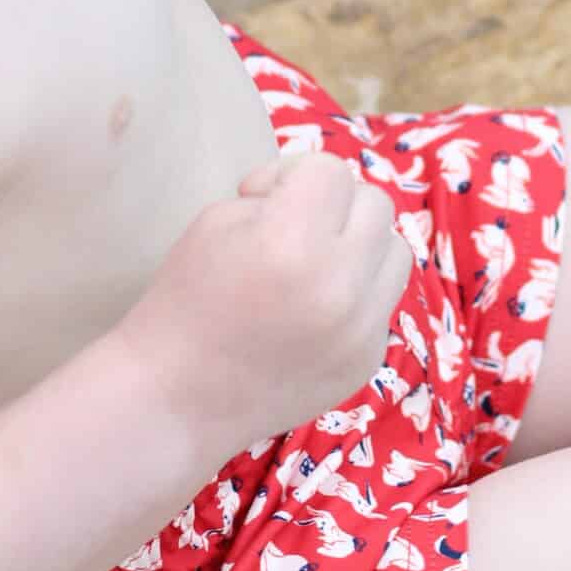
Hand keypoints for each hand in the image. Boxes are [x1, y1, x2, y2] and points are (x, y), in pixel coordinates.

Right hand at [129, 152, 411, 446]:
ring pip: (395, 251)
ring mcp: (362, 330)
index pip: (330, 170)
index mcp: (292, 243)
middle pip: (374, 204)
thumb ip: (277, 194)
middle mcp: (340, 286)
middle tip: (291, 228)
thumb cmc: (184, 302)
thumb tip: (320, 197)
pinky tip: (315, 311)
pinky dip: (357, 294)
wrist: (176, 399)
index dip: (291, 174)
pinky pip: (383, 301)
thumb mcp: (215, 220)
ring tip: (316, 264)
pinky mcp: (368, 360)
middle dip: (333, 204)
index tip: (259, 200)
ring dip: (360, 245)